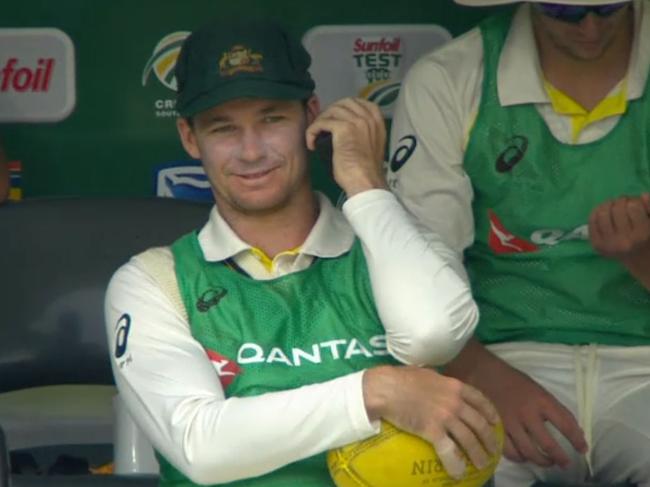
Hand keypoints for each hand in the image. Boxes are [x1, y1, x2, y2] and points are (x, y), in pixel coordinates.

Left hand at [305, 97, 386, 195]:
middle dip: (330, 112)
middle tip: (322, 126)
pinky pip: (321, 123)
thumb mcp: (372, 146)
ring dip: (319, 122)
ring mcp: (357, 121)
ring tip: (315, 136)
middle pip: (343, 103)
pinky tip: (311, 144)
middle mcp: (368, 117)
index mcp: (377, 121)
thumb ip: (365, 133)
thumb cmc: (367, 171)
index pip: (359, 102)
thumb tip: (346, 128)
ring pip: (330, 112)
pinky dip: (312, 132)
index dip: (343, 107)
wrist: (366, 182)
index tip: (335, 118)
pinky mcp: (343, 129)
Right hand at [363, 365, 500, 478]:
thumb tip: (437, 383)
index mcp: (454, 386)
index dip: (490, 413)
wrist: (386, 388)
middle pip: (479, 423)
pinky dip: (455, 464)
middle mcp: (455, 402)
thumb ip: (438, 380)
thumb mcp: (426, 373)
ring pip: (469, 439)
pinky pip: (449, 451)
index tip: (494, 422)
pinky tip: (458, 472)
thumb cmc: (401, 378)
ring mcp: (445, 417)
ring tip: (482, 464)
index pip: (480, 400)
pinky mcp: (433, 431)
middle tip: (492, 449)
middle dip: (489, 439)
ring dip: (478, 454)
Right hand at [445, 340, 586, 467]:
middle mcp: (527, 413)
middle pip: (548, 444)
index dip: (576, 439)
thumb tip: (570, 429)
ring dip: (541, 461)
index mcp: (540, 400)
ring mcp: (510, 423)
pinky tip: (524, 456)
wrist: (480, 371)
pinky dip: (520, 457)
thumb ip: (550, 408)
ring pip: (529, 452)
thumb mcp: (535, 388)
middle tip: (564, 463)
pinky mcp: (495, 429)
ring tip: (546, 462)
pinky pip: (510, 451)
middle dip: (560, 457)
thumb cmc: (511, 379)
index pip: (565, 423)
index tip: (582, 449)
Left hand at [589, 194, 649, 286]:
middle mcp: (623, 241)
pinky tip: (605, 213)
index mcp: (642, 235)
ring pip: (602, 212)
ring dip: (609, 204)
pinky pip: (592, 220)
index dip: (635, 201)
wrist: (641, 261)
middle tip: (626, 205)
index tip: (637, 205)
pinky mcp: (596, 244)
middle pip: (617, 207)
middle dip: (622, 201)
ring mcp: (607, 243)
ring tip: (615, 207)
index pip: (633, 206)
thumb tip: (643, 196)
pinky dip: (598, 212)